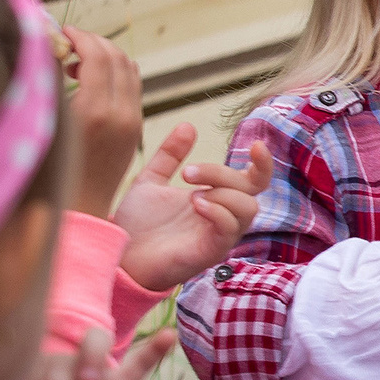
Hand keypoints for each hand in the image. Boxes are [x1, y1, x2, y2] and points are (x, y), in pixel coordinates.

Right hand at [60, 29, 142, 218]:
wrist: (74, 210)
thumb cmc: (47, 170)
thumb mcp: (46, 121)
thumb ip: (50, 83)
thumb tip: (47, 45)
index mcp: (97, 110)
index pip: (98, 55)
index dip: (80, 36)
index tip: (61, 31)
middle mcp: (122, 114)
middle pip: (119, 58)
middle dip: (95, 43)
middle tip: (69, 42)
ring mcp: (132, 123)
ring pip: (130, 72)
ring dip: (107, 57)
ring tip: (76, 62)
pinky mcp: (135, 130)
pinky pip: (132, 89)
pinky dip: (115, 75)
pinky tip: (88, 81)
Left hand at [114, 126, 275, 292]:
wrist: (117, 254)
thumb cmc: (136, 225)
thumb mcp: (150, 180)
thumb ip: (170, 155)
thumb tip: (188, 125)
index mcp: (215, 199)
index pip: (254, 182)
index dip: (263, 164)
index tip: (256, 145)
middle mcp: (223, 217)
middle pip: (250, 190)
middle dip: (222, 174)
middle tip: (187, 173)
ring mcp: (220, 236)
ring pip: (248, 209)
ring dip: (223, 193)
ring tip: (191, 194)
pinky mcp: (212, 252)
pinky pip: (230, 229)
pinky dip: (218, 211)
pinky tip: (195, 205)